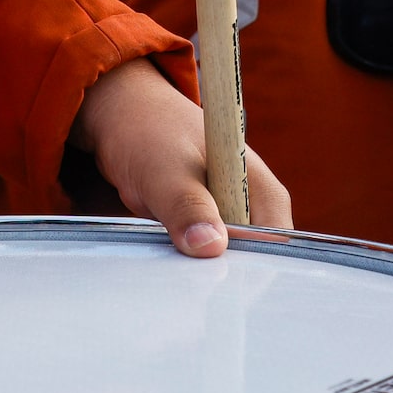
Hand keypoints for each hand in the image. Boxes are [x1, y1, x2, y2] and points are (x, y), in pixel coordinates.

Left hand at [72, 56, 292, 256]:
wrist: (118, 115)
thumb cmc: (146, 132)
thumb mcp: (163, 168)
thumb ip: (187, 205)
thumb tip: (212, 246)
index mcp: (253, 179)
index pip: (275, 232)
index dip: (256, 259)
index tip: (224, 276)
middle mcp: (244, 197)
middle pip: (251, 250)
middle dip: (225, 267)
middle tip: (193, 277)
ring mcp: (219, 209)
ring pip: (221, 252)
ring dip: (199, 261)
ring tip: (175, 260)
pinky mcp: (196, 219)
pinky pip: (197, 247)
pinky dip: (182, 253)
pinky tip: (164, 251)